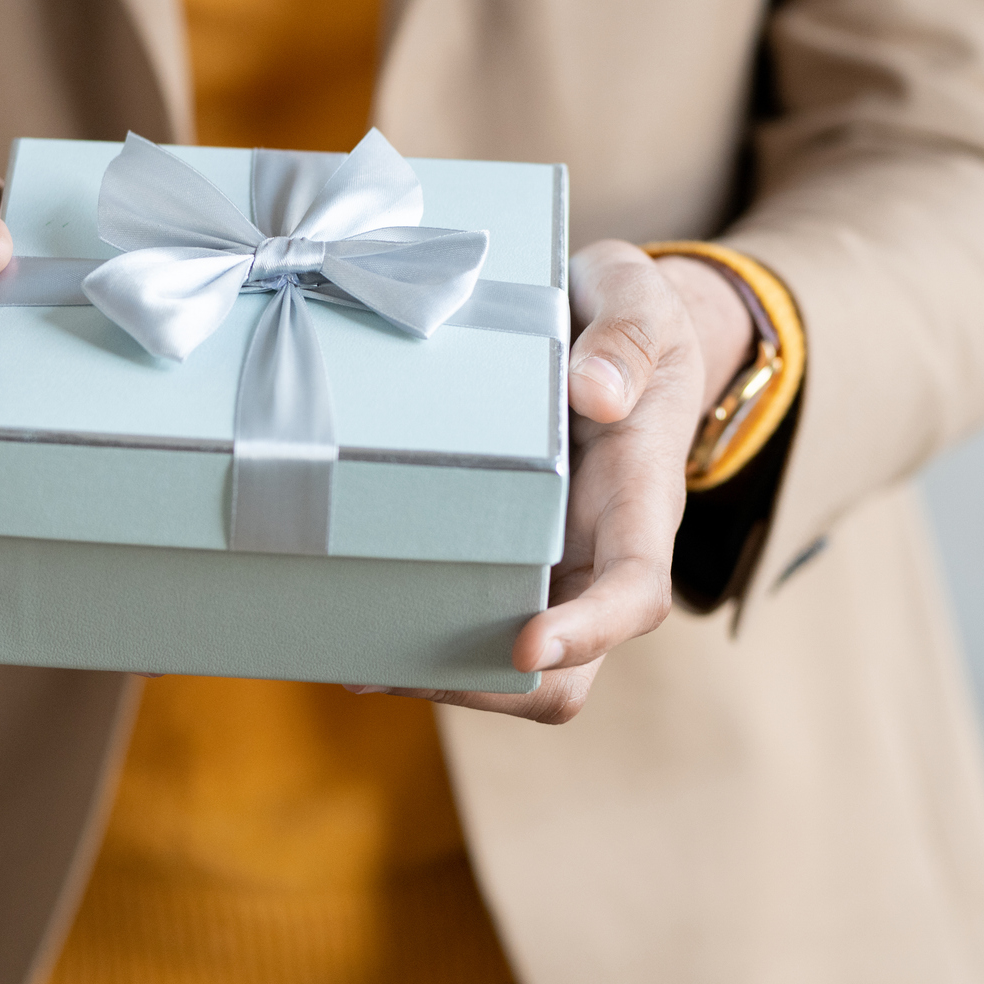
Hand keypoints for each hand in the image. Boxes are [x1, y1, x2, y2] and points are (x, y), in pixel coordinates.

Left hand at [349, 241, 754, 723]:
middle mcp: (594, 553)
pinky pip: (463, 619)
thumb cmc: (627, 315)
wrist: (611, 327)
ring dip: (438, 675)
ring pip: (507, 665)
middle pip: (568, 670)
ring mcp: (545, 565)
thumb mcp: (638, 297)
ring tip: (355, 658)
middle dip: (491, 686)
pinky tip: (343, 626)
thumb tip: (595, 393)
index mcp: (639, 498)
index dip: (590, 630)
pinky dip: (412, 637)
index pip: (635, 591)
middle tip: (399, 669)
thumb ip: (626, 338)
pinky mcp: (497, 556)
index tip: (527, 645)